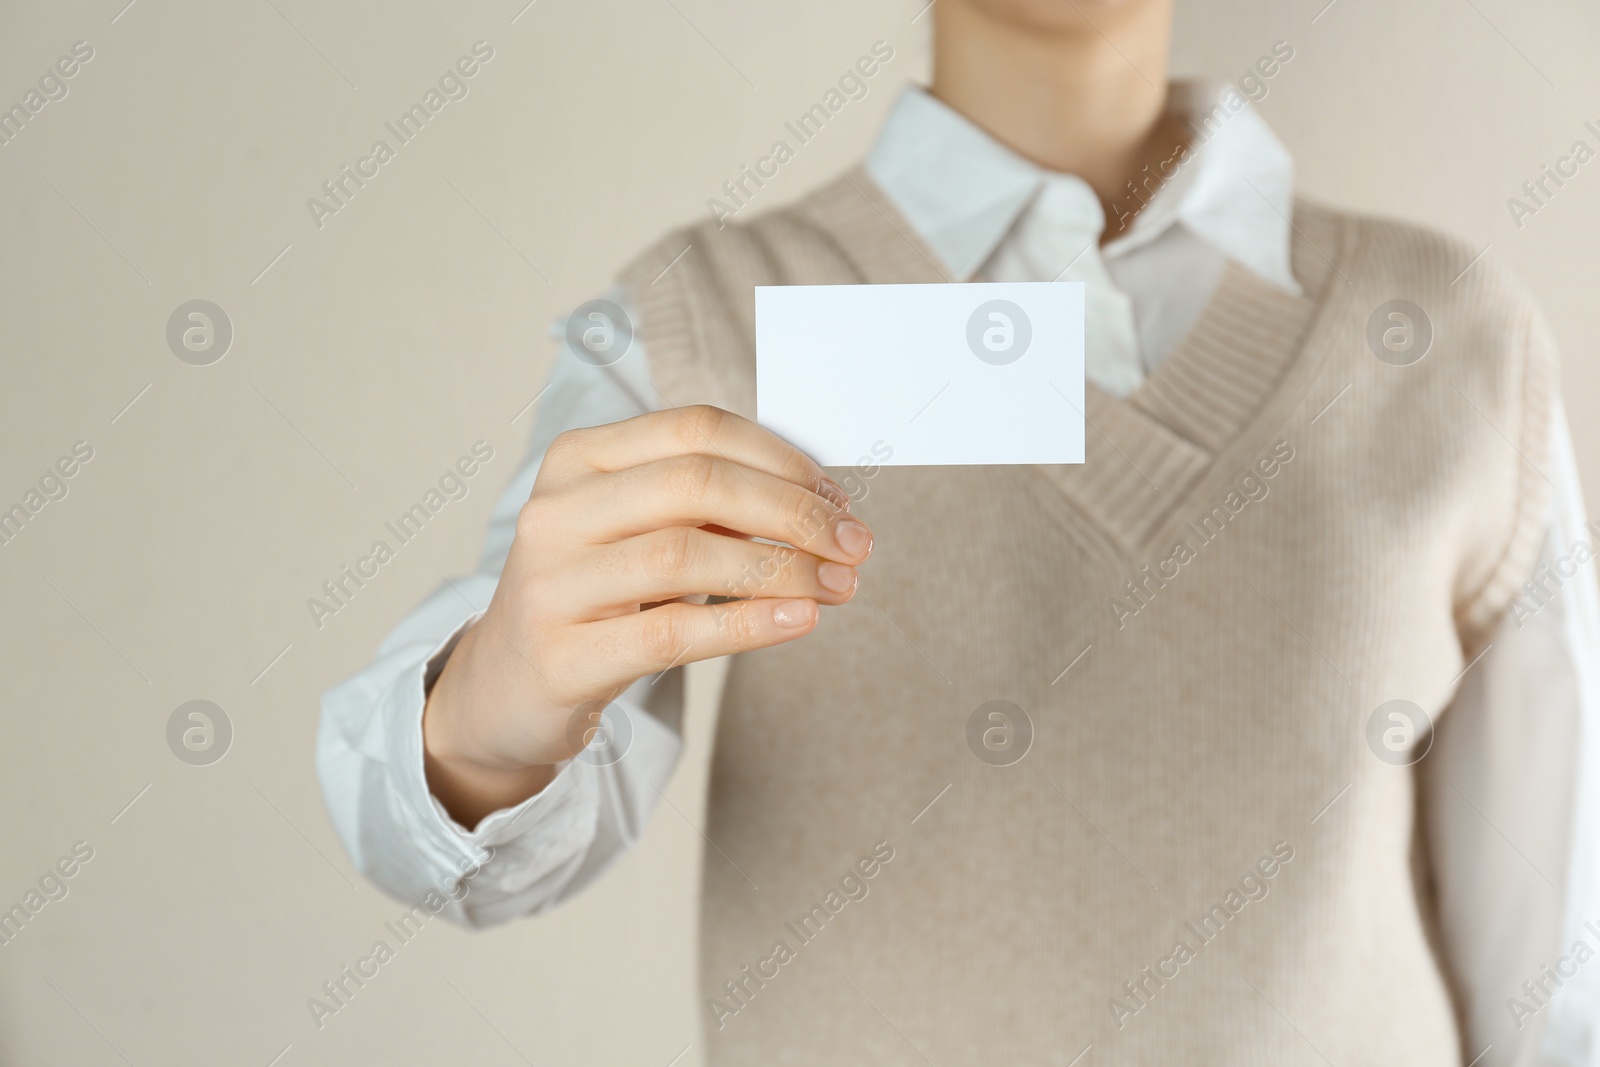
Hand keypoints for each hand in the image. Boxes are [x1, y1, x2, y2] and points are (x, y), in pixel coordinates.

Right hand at [422, 405, 872, 824]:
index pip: (695, 430)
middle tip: (854, 544)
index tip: (838, 497)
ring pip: (686, 555)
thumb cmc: (595, 599)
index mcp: (579, 460)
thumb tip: (822, 504)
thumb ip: (711, 508)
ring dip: (780, 568)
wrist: (506, 689)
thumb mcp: (640, 533)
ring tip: (838, 586)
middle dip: (792, 510)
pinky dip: (748, 624)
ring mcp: (552, 584)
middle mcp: (557, 511)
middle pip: (696, 484)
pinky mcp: (563, 656)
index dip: (780, 458)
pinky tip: (800, 620)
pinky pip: (672, 631)